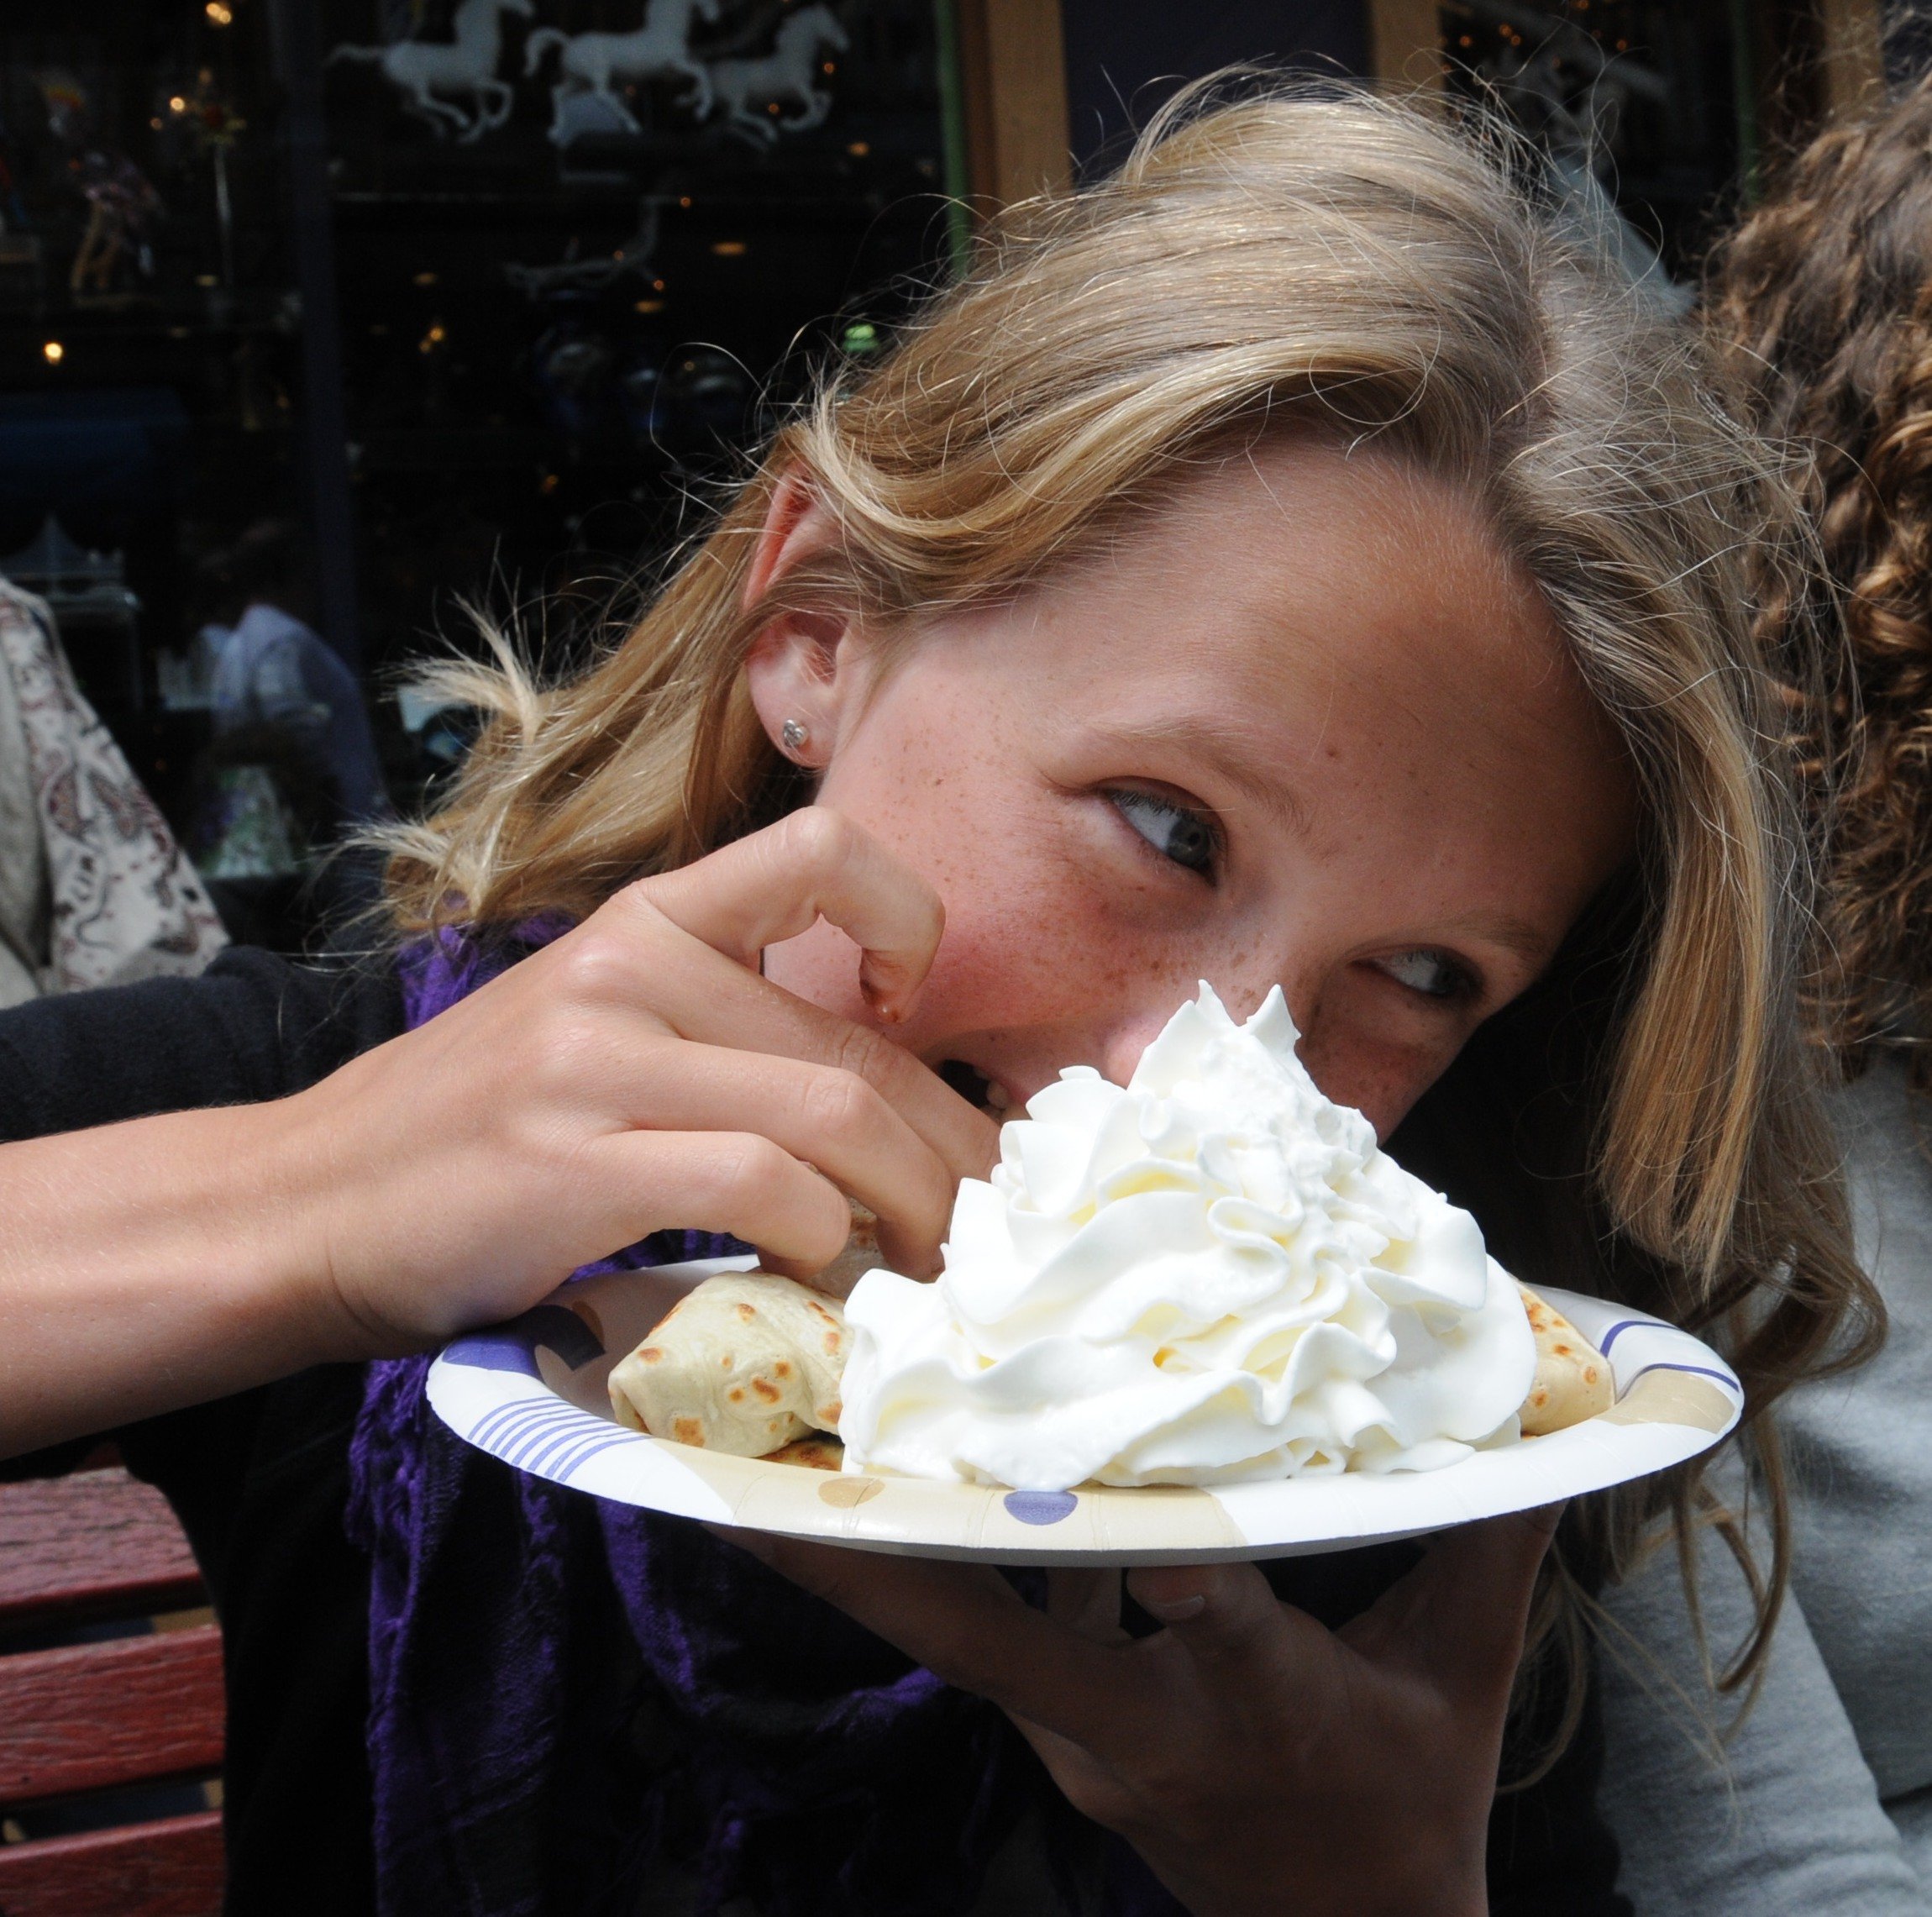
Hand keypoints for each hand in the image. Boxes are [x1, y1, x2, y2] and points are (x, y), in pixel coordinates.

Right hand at [287, 807, 997, 1348]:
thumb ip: (716, 1035)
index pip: (819, 852)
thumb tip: (875, 1100)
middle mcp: (628, 968)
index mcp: (642, 921)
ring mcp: (598, 1059)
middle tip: (989, 1216)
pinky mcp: (575, 1160)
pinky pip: (761, 1183)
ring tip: (932, 1266)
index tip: (906, 1008)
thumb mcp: (592, 1035)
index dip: (905, 920)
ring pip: (831, 1110)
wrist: (303, 1202)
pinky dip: (821, 1237)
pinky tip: (819, 1272)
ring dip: (914, 1206)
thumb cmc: (470, 1133)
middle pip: (854, 1044)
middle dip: (952, 1146)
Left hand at [723, 1508, 1559, 1916]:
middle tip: (753, 1482)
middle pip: (988, 1641)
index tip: (1115, 1507)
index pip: (1215, 1626)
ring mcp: (1077, 1742)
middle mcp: (1135, 1728)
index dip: (1172, 1571)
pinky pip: (996, 1625)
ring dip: (871, 1546)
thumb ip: (1485, 1529)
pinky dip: (947, 1548)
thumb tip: (1540, 1401)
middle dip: (866, 1563)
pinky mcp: (1061, 1735)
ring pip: (963, 1631)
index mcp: (1253, 1707)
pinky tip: (902, 1458)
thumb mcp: (1466, 1666)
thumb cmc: (1412, 1792)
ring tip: (783, 1438)